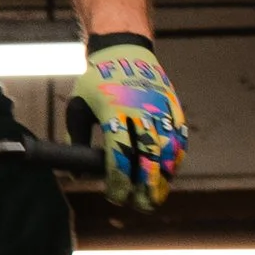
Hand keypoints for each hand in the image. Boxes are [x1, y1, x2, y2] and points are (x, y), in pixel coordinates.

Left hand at [68, 38, 185, 213]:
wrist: (125, 49)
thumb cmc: (97, 81)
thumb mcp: (79, 106)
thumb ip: (74, 139)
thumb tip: (76, 173)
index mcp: (115, 111)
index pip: (119, 155)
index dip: (119, 181)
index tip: (116, 196)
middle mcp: (141, 111)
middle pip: (149, 159)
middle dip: (145, 187)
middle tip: (140, 205)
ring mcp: (161, 110)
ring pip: (169, 152)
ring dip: (164, 178)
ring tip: (155, 196)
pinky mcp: (173, 108)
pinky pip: (179, 140)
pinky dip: (175, 160)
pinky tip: (168, 175)